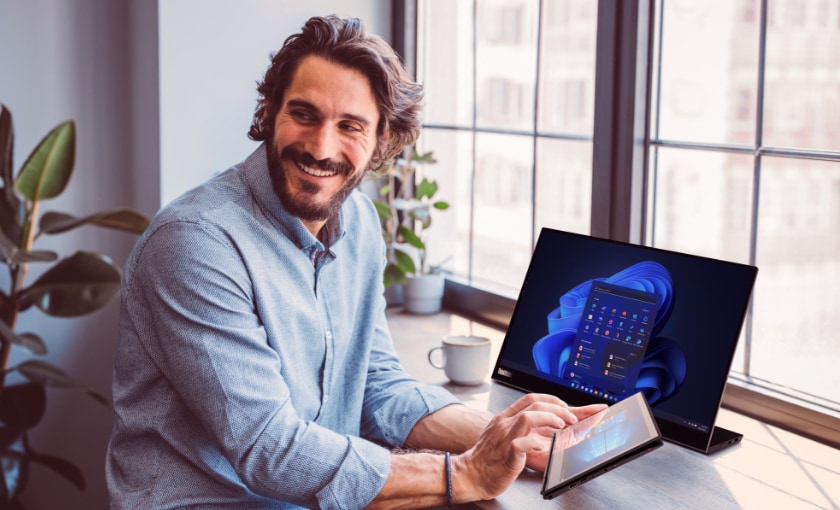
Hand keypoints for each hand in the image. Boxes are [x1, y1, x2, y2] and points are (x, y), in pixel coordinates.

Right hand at [451, 393, 605, 502]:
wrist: (470, 474)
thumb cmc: (487, 458)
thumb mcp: (501, 434)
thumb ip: (517, 426)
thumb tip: (539, 421)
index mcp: (504, 417)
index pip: (530, 398)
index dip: (550, 400)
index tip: (563, 407)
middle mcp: (504, 423)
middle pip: (533, 403)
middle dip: (557, 408)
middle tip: (570, 418)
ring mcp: (505, 437)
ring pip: (528, 417)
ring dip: (550, 418)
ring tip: (561, 426)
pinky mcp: (507, 454)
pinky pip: (522, 443)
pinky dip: (535, 443)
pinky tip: (541, 446)